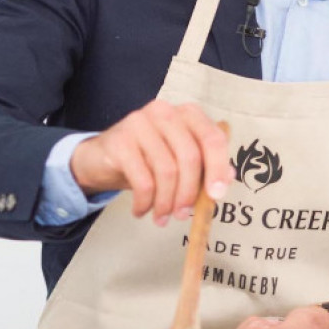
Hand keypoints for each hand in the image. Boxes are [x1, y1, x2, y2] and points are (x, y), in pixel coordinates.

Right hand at [69, 101, 233, 225]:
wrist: (100, 157)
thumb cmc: (147, 159)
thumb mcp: (178, 161)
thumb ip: (204, 166)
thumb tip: (228, 178)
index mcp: (187, 114)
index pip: (212, 138)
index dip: (218, 168)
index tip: (217, 196)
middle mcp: (165, 112)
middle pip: (190, 156)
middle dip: (189, 193)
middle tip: (183, 215)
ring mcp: (140, 122)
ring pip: (166, 170)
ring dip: (166, 202)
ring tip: (161, 217)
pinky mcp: (120, 140)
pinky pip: (142, 180)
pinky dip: (145, 202)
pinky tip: (141, 211)